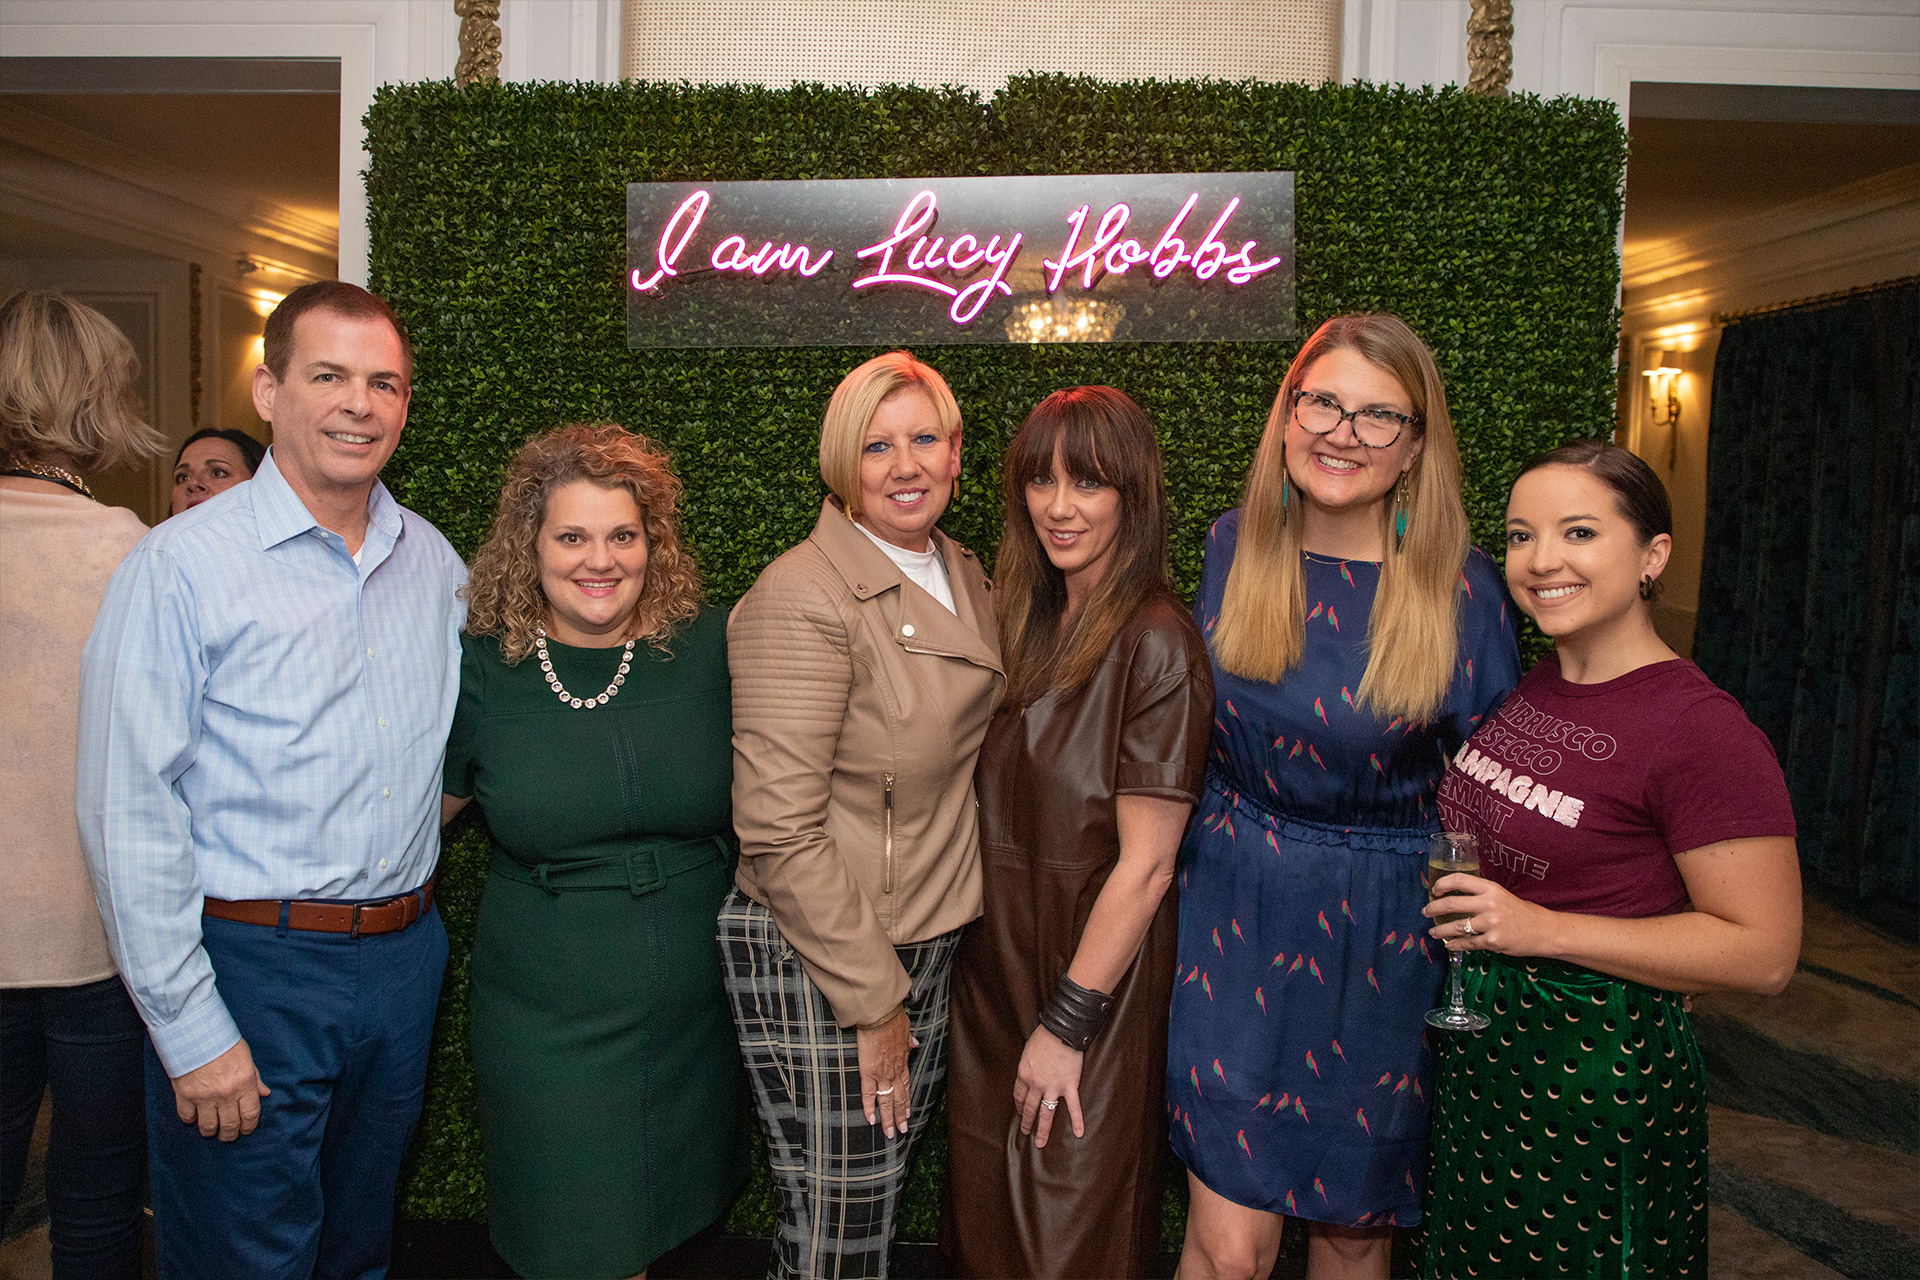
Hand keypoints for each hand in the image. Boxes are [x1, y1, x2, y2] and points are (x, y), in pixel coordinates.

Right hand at [171, 1038, 270, 1140]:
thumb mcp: (246, 1058)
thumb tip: (264, 1093)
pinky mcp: (185, 1095)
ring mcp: (204, 1097)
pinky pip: (187, 1117)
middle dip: (230, 1134)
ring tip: (212, 1130)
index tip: (246, 1130)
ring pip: (208, 1126)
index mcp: (244, 1084)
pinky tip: (194, 1117)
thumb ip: (255, 1078)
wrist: (196, 1033)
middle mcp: (226, 1094)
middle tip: (228, 1135)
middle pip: (230, 1125)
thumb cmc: (223, 1043)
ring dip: (210, 1131)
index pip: (250, 1115)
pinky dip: (190, 1120)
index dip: (249, 1126)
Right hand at [855, 1010, 917, 1138]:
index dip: (907, 1101)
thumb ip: (909, 1040)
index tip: (908, 1113)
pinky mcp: (868, 1071)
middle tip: (903, 1130)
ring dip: (889, 1119)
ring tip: (890, 1133)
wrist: (880, 1016)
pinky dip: (869, 1108)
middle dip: (900, 1116)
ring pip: (886, 1101)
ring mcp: (882, 1073)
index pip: (905, 1086)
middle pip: (898, 1098)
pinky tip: (871, 1120)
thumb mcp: (906, 1030)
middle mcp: (894, 1071)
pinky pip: (868, 1094)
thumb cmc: (892, 1019)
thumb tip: (915, 1044)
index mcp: (902, 1062)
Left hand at [1013, 1025, 1084, 1147]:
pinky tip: (1078, 1133)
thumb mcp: (1028, 1051)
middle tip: (1025, 1132)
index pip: (1020, 1095)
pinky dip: (1077, 1121)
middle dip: (1027, 1121)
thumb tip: (1031, 1072)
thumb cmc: (1044, 1037)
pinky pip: (1073, 1107)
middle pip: (1030, 1108)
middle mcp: (1036, 1084)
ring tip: (1040, 1143)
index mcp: (1024, 1074)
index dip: (1020, 1105)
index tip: (1021, 1111)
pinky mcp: (1069, 1086)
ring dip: (1042, 1129)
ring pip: (1046, 1113)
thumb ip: (1029, 1065)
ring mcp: (1053, 1087)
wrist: (1061, 1031)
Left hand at [1422, 872, 1547, 955]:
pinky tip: (1449, 944)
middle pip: (1451, 904)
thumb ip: (1480, 895)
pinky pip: (1467, 943)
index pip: (1458, 880)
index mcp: (1490, 888)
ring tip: (1433, 931)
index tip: (1434, 890)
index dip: (1441, 884)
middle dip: (1433, 908)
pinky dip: (1454, 944)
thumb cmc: (1521, 912)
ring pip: (1455, 926)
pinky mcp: (1492, 941)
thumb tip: (1453, 897)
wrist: (1543, 931)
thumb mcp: (1501, 896)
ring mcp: (1490, 923)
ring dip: (1440, 930)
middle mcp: (1489, 904)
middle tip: (1426, 912)